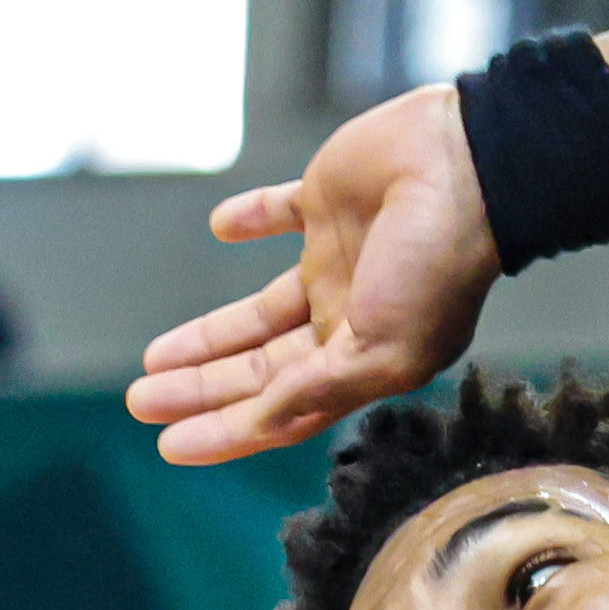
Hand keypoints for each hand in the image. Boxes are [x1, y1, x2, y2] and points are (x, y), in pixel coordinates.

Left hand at [128, 82, 501, 464]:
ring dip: (207, 335)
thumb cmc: (437, 263)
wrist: (467, 163)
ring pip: (257, 311)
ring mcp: (336, 259)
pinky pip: (278, 212)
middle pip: (259, 367)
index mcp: (363, 359)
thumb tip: (258, 424)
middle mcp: (347, 317)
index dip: (226, 431)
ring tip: (153, 359)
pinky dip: (249, 220)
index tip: (169, 446)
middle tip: (141, 402)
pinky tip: (221, 227)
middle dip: (201, 389)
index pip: (281, 409)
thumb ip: (315, 390)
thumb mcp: (381, 350)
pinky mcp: (327, 200)